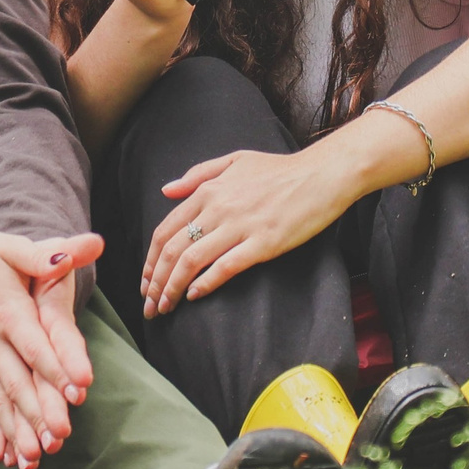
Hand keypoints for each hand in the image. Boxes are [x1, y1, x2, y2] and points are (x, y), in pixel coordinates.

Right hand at [0, 228, 101, 468]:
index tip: (77, 390)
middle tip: (58, 438)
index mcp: (8, 311)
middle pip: (17, 381)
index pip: (35, 345)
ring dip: (16, 430)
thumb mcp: (13, 247)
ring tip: (32, 458)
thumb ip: (47, 254)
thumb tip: (84, 247)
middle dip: (37, 413)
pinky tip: (3, 455)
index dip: (56, 368)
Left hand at [142, 149, 356, 317]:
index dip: (150, 261)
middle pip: (173, 250)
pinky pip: (225, 267)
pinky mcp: (263, 243)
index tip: (146, 282)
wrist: (322, 175)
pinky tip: (195, 295)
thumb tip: (167, 191)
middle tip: (150, 305)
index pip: (166, 231)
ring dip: (173, 289)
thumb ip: (198, 175)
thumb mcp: (234, 160)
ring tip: (166, 307)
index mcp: (208, 191)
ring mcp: (240, 226)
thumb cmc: (279, 170)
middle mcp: (218, 208)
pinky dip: (205, 284)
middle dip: (155, 282)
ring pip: (192, 261)